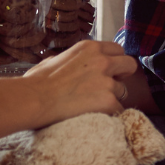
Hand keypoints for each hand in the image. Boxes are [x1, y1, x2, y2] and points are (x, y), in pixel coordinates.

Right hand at [23, 40, 138, 123]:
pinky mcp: (109, 101)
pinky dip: (110, 114)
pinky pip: (119, 109)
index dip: (114, 61)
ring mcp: (107, 81)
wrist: (34, 99)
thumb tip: (65, 63)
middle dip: (122, 76)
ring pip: (124, 90)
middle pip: (130, 64)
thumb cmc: (37, 82)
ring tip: (95, 106)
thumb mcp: (53, 60)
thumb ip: (68, 59)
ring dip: (113, 98)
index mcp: (89, 48)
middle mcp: (102, 61)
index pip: (117, 49)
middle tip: (111, 87)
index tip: (108, 71)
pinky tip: (96, 116)